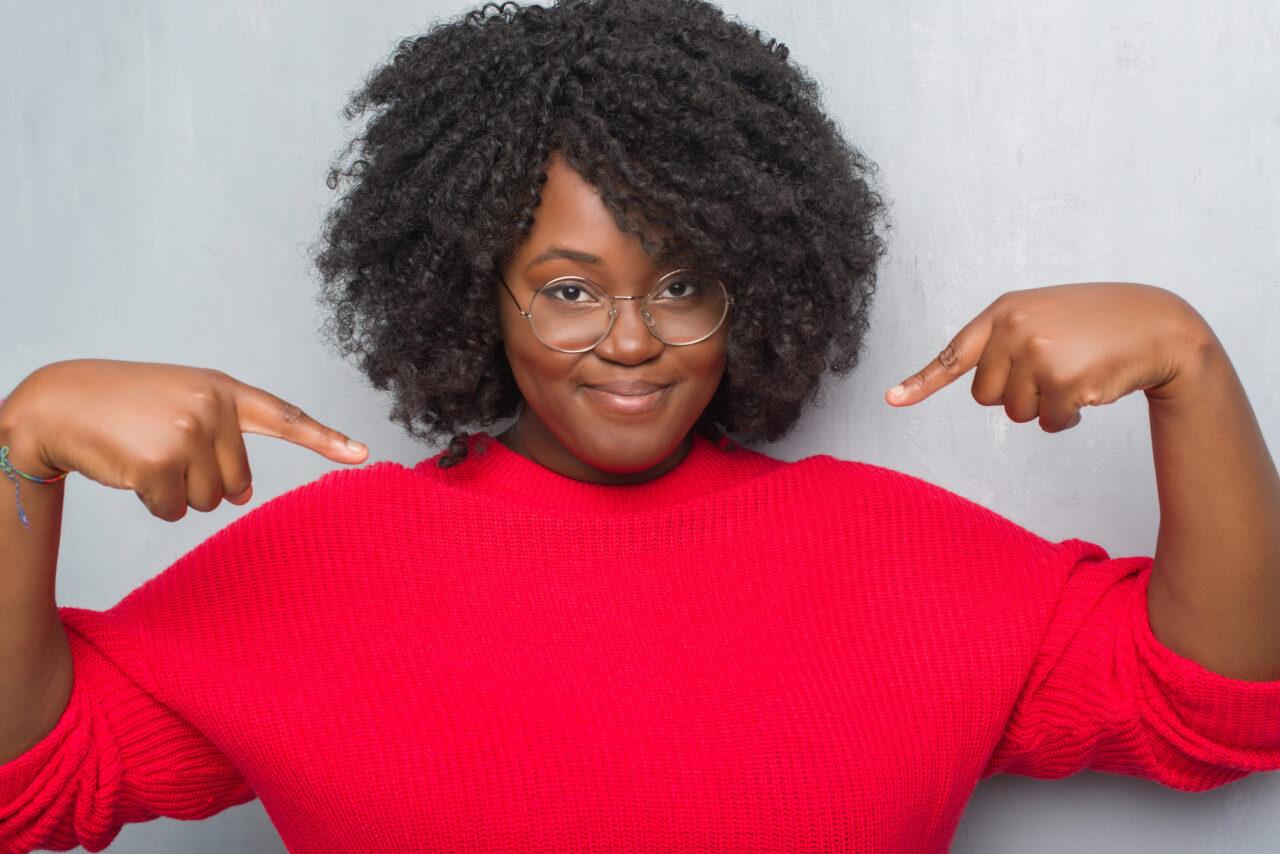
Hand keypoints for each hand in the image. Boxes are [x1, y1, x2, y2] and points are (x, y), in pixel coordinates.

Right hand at [0, 360, 367, 520]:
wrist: (59, 402)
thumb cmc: (124, 405)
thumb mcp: (180, 405)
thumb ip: (222, 441)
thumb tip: (243, 495)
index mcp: (223, 390)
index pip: (284, 417)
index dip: (325, 439)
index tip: (362, 454)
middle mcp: (213, 407)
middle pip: (238, 481)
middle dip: (202, 481)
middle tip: (162, 450)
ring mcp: (187, 433)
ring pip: (210, 501)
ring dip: (176, 493)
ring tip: (144, 455)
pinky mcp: (160, 462)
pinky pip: (175, 511)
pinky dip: (153, 503)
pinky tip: (129, 471)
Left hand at [885, 282, 1213, 430]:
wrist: (1157, 324)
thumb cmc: (1098, 323)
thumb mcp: (1046, 317)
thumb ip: (1008, 343)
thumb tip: (983, 390)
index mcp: (1005, 311)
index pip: (955, 353)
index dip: (922, 381)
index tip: (891, 400)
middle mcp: (1014, 329)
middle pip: (985, 396)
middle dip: (1016, 395)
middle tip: (1053, 371)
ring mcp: (1037, 353)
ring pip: (1015, 413)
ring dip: (1044, 407)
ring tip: (1076, 374)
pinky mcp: (1064, 380)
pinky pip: (1048, 423)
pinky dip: (1068, 418)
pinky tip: (1091, 389)